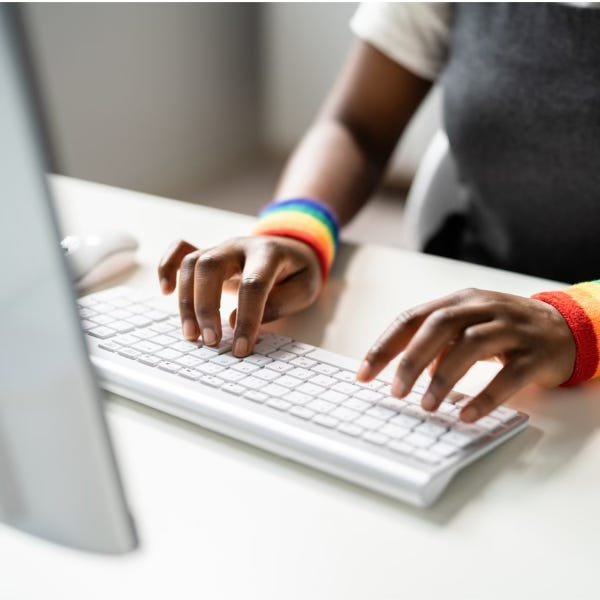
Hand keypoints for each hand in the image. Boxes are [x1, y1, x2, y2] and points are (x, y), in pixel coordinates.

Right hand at [157, 236, 321, 355]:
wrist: (293, 247)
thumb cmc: (298, 271)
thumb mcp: (304, 288)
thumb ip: (277, 303)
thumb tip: (235, 320)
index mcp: (268, 254)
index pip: (253, 285)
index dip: (246, 319)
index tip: (240, 348)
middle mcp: (239, 246)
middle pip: (210, 267)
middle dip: (205, 308)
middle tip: (210, 342)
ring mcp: (221, 247)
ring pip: (192, 264)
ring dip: (186, 301)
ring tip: (192, 335)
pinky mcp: (209, 253)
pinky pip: (180, 250)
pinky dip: (167, 268)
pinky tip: (165, 291)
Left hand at [357, 288, 575, 421]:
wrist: (565, 327)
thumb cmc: (505, 328)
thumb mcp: (469, 325)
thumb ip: (439, 342)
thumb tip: (413, 369)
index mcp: (459, 301)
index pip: (412, 318)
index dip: (385, 346)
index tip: (364, 374)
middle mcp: (482, 308)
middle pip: (438, 325)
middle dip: (411, 359)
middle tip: (395, 391)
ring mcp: (510, 328)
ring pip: (470, 345)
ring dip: (443, 377)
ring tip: (426, 406)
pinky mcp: (534, 354)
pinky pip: (509, 375)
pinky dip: (486, 396)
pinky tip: (467, 415)